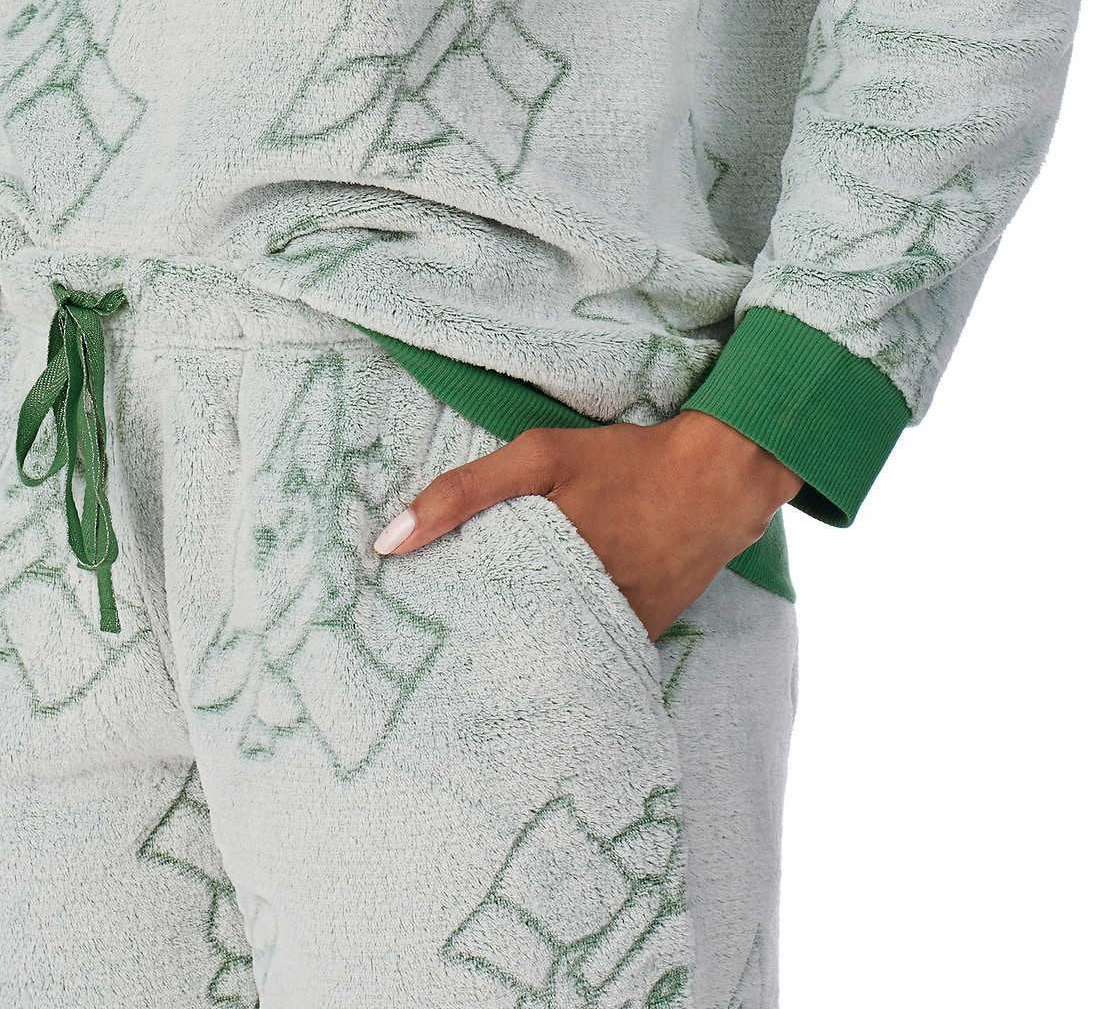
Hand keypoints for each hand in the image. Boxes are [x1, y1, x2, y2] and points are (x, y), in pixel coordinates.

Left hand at [373, 410, 802, 639]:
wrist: (722, 479)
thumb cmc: (626, 462)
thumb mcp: (541, 455)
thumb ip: (464, 492)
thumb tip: (389, 541)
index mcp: (543, 569)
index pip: (466, 617)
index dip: (434, 625)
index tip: (401, 632)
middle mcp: (577, 610)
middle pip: (504, 643)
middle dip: (469, 646)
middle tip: (430, 652)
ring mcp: (613, 629)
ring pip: (548, 653)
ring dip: (518, 650)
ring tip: (476, 656)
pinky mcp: (642, 635)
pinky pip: (591, 653)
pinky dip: (566, 647)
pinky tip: (542, 641)